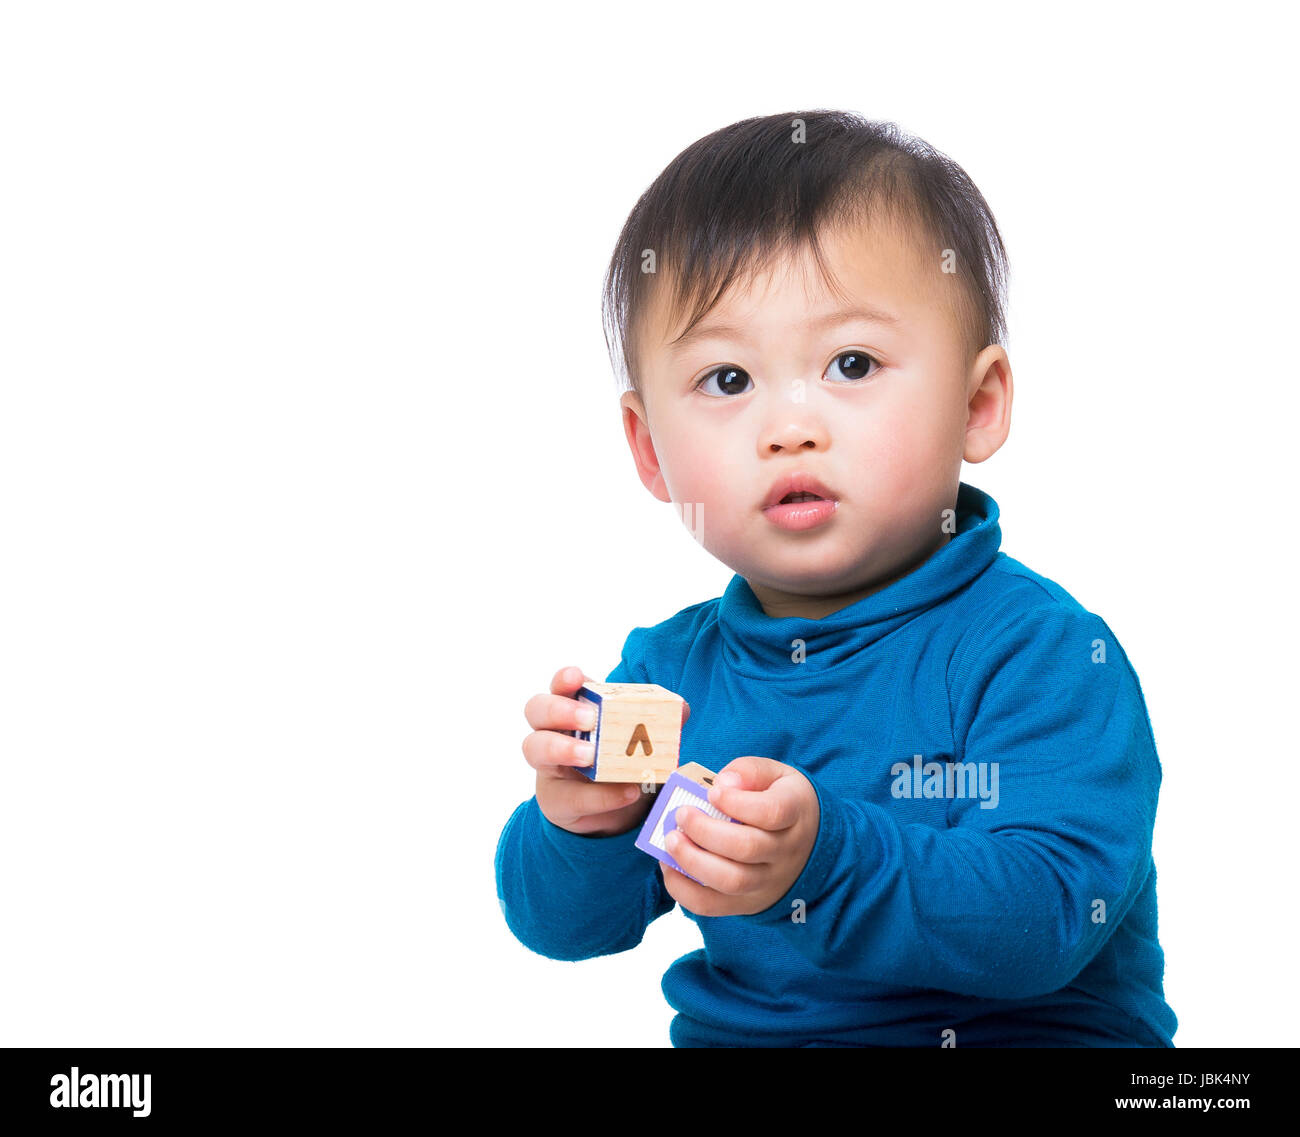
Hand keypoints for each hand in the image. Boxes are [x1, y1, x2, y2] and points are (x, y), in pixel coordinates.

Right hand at [523, 665, 690, 836]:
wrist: (612, 807)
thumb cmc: (620, 759)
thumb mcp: (639, 738)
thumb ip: (659, 721)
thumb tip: (682, 708)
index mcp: (573, 707)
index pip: (559, 685)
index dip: (564, 679)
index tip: (577, 677)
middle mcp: (553, 731)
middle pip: (536, 709)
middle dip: (559, 710)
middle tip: (589, 718)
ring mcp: (549, 765)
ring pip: (534, 748)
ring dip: (562, 748)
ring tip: (590, 755)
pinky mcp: (556, 799)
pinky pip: (570, 796)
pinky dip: (600, 796)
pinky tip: (627, 792)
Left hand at [660, 756, 818, 916]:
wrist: (807, 843)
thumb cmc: (781, 801)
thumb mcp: (775, 775)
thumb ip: (749, 771)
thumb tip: (722, 783)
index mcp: (795, 813)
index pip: (772, 812)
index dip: (737, 802)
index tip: (713, 791)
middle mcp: (786, 852)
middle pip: (747, 848)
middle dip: (705, 830)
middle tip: (681, 814)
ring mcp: (768, 882)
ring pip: (731, 881)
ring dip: (692, 861)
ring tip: (671, 839)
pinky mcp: (748, 902)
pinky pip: (713, 905)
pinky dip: (684, 890)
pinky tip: (670, 866)